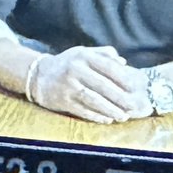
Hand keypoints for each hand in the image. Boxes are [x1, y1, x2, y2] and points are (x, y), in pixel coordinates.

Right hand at [28, 45, 151, 123]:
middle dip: (120, 98)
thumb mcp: (83, 52)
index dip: (123, 79)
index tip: (135, 88)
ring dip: (110, 110)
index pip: (108, 67)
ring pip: (93, 100)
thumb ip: (104, 54)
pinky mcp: (62, 101)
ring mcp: (68, 86)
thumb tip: (124, 62)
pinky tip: (107, 120)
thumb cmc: (67, 64)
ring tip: (123, 116)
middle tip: (133, 106)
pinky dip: (96, 116)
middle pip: (103, 86)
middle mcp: (75, 70)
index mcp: (84, 56)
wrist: (38, 75)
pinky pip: (82, 110)